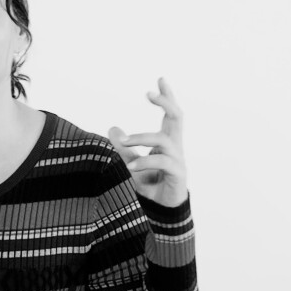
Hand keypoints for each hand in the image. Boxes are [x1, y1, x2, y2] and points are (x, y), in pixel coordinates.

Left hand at [108, 77, 187, 207]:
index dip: (167, 97)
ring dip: (141, 137)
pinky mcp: (177, 174)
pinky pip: (162, 161)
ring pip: (164, 138)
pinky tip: (131, 166)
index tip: (161, 79)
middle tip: (149, 92)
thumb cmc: (150, 185)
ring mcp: (178, 160)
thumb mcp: (132, 163)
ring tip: (123, 140)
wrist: (161, 211)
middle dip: (165, 102)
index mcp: (167, 142)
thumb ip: (124, 147)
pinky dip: (145, 161)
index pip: (170, 114)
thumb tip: (112, 128)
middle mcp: (175, 147)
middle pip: (177, 117)